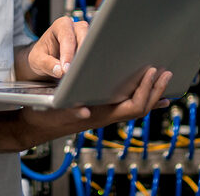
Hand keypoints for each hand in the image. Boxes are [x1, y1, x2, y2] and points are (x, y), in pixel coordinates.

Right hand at [13, 67, 172, 150]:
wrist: (33, 126)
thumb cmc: (41, 115)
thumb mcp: (51, 110)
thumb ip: (68, 110)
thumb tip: (83, 111)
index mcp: (98, 115)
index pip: (132, 107)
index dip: (145, 91)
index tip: (151, 73)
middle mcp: (105, 116)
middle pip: (140, 108)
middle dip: (156, 91)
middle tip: (166, 72)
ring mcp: (104, 115)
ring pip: (136, 107)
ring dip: (152, 94)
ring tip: (163, 79)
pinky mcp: (99, 110)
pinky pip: (127, 105)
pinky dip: (141, 97)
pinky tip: (146, 90)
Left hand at [22, 17, 88, 79]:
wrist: (47, 58)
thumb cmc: (42, 54)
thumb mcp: (37, 59)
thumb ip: (47, 64)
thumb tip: (60, 70)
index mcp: (61, 25)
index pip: (67, 38)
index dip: (67, 54)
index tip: (66, 69)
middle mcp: (75, 28)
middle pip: (84, 37)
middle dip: (80, 55)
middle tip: (74, 71)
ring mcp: (85, 37)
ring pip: (92, 46)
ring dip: (85, 60)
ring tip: (78, 73)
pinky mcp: (90, 47)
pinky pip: (94, 54)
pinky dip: (89, 63)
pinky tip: (83, 72)